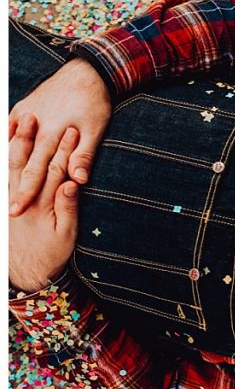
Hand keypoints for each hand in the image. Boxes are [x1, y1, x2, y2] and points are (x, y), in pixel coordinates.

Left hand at [8, 115, 79, 292]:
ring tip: (17, 122)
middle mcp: (24, 197)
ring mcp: (11, 197)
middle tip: (34, 117)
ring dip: (14, 143)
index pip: (55, 171)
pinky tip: (5, 143)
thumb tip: (71, 182)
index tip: (73, 131)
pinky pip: (2, 174)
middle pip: (28, 163)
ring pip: (10, 165)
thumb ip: (68, 207)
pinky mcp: (7, 200)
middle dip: (31, 140)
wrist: (30, 271)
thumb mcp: (67, 233)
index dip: (65, 151)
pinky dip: (4, 158)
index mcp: (42, 204)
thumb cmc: (53, 253)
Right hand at [9, 57, 111, 215]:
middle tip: (7, 212)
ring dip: (5, 168)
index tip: (17, 212)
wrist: (86, 73)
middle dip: (13, 189)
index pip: (36, 172)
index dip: (26, 194)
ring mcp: (25, 116)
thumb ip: (83, 156)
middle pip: (21, 164)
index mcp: (52, 136)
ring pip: (10, 148)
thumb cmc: (94, 104)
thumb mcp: (95, 130)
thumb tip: (78, 181)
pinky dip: (3, 143)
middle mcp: (34, 127)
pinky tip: (2, 159)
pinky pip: (8, 128)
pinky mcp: (22, 108)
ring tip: (1, 189)